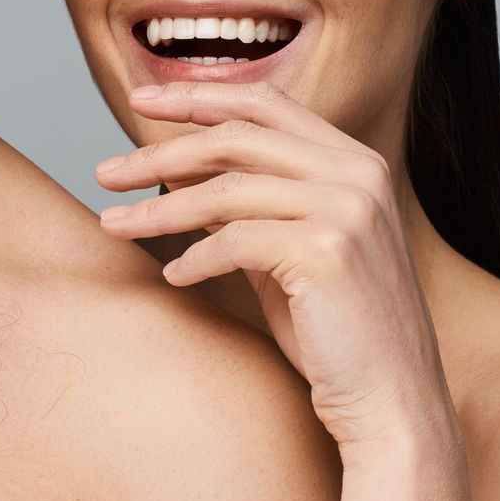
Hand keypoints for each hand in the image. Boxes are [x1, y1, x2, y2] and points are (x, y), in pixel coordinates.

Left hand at [96, 80, 467, 480]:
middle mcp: (356, 173)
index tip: (141, 98)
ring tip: (112, 225)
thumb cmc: (338, 333)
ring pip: (225, 190)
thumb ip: (248, 204)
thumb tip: (179, 172)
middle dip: (159, 153)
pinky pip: (234, 242)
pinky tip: (174, 277)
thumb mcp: (289, 251)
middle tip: (105, 172)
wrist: (394, 404)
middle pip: (234, 138)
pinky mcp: (327, 251)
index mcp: (355, 161)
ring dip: (158, 210)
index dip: (197, 96)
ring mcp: (347, 209)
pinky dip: (194, 258)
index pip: (264, 103)